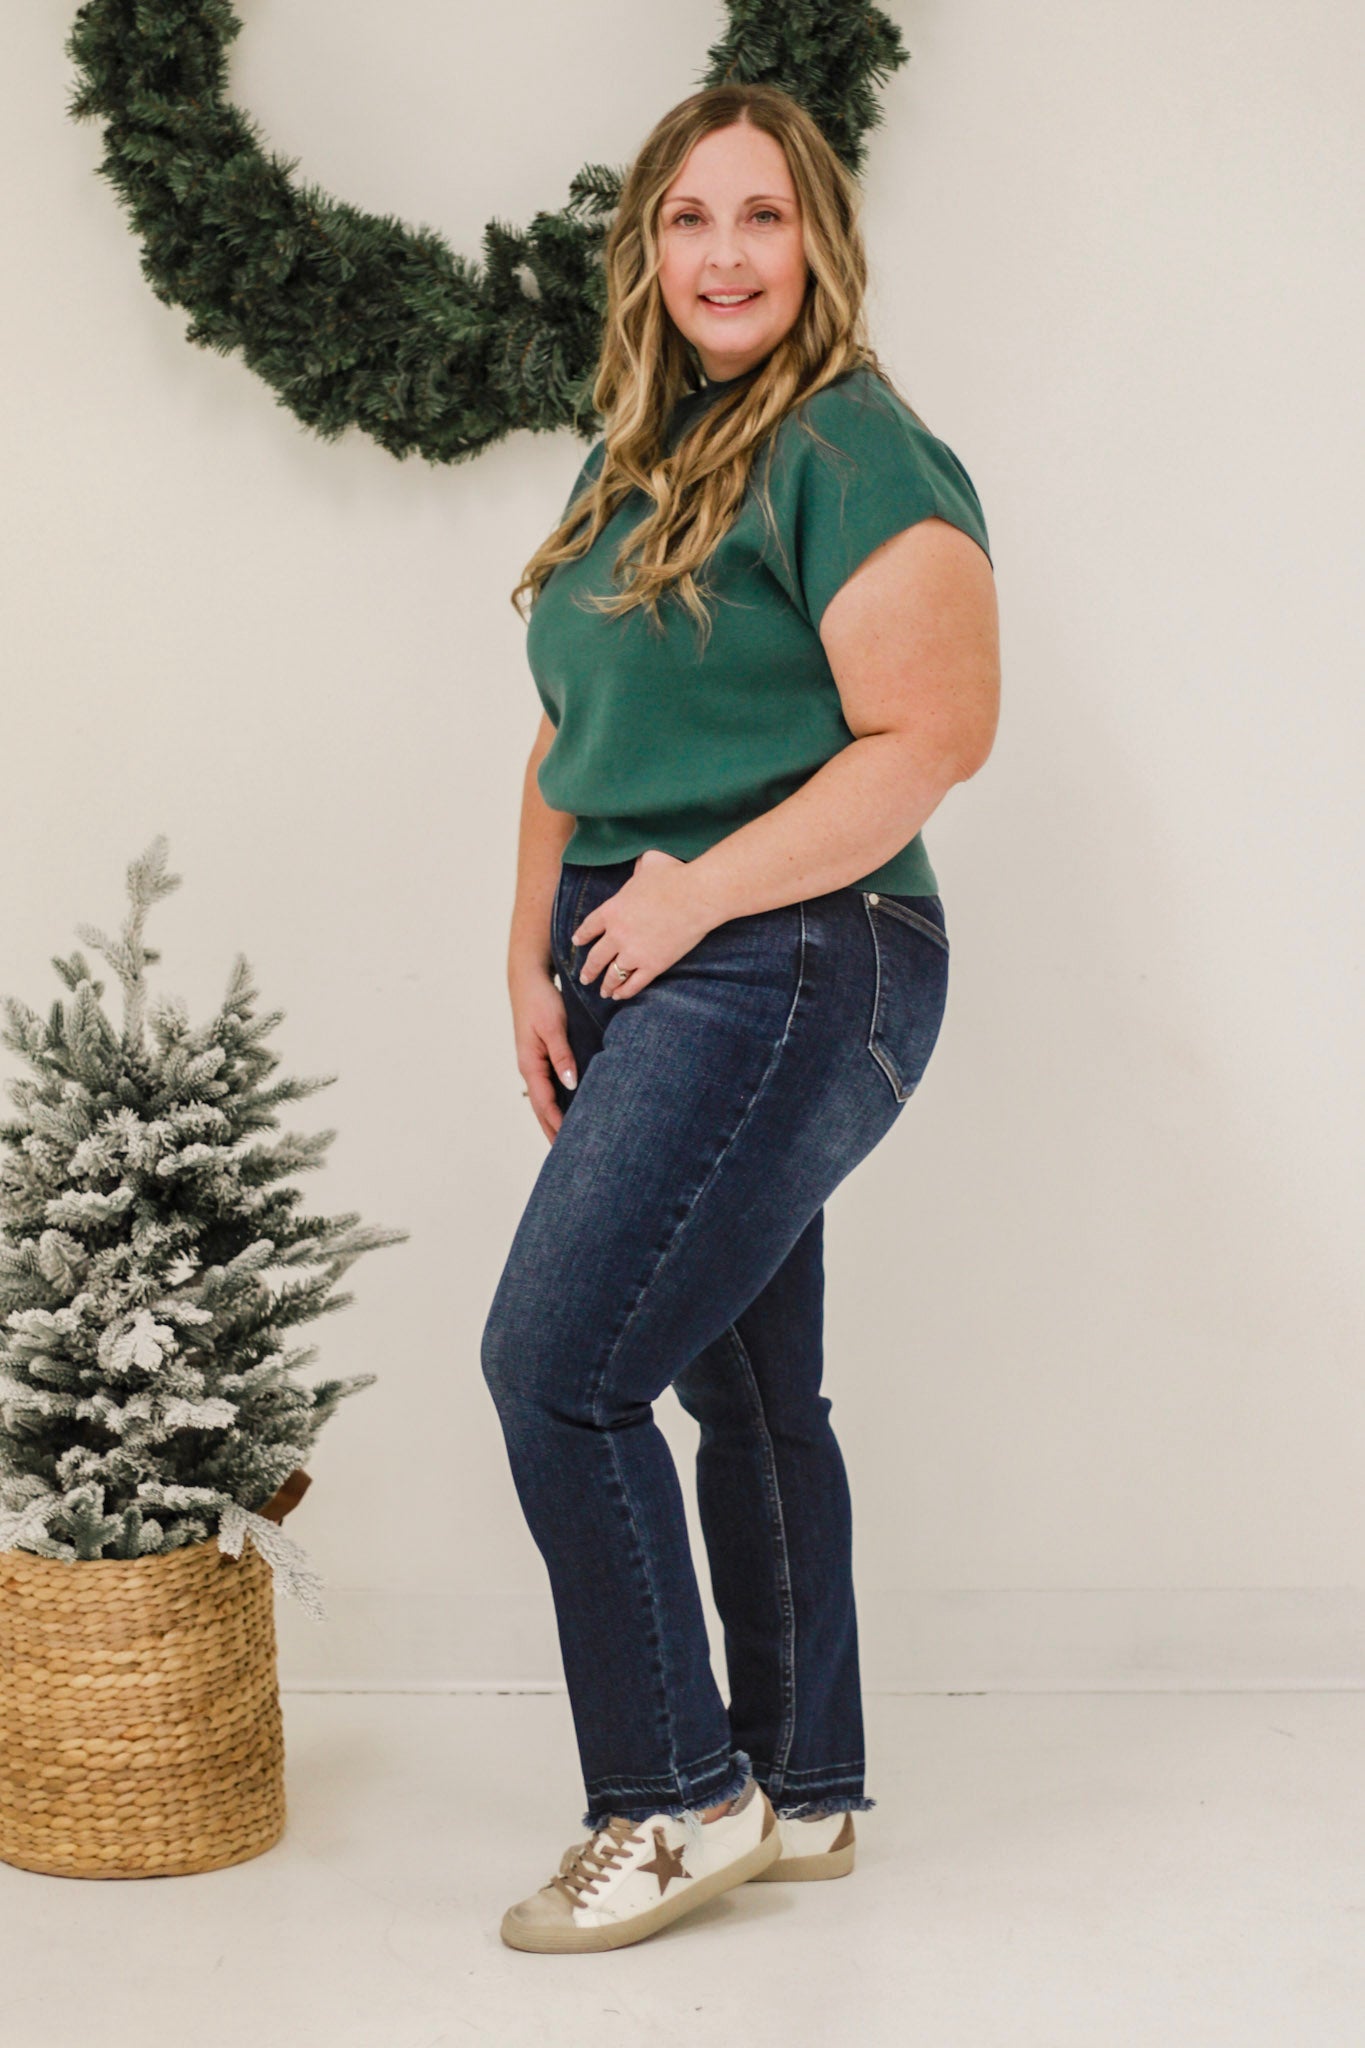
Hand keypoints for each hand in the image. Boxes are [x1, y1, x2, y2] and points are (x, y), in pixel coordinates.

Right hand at [509, 960, 577, 1143]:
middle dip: (552, 1130)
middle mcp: (530, 1068)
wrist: (529, 980)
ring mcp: (535, 1064)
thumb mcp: (553, 1026)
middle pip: (541, 1107)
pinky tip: (568, 1111)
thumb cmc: (541, 1001)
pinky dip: (557, 1103)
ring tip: (567, 1141)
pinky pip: (549, 1087)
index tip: (569, 1142)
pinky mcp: (541, 1057)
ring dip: (554, 1120)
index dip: (556, 1123)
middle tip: (567, 1155)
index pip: (544, 1102)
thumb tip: (570, 1082)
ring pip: (545, 1099)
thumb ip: (562, 1054)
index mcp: (530, 1064)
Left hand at [571, 848, 712, 998]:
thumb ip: (640, 866)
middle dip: (589, 969)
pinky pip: (634, 983)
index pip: (589, 927)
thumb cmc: (674, 876)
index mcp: (612, 910)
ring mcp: (634, 952)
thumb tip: (642, 863)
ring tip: (603, 992)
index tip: (577, 943)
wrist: (696, 896)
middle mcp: (617, 934)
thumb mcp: (650, 863)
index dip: (582, 936)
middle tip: (584, 978)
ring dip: (606, 985)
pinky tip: (620, 995)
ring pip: (612, 974)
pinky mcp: (653, 965)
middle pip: (596, 957)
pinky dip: (625, 991)